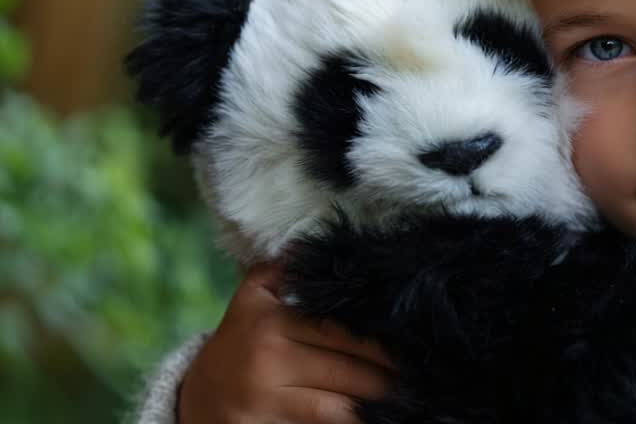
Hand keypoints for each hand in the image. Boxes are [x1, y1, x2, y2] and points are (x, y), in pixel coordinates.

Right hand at [177, 261, 394, 423]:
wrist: (195, 398)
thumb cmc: (241, 342)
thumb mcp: (254, 298)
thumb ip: (288, 269)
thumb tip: (336, 248)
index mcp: (270, 319)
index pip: (342, 330)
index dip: (382, 341)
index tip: (412, 342)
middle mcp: (266, 356)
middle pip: (348, 369)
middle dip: (388, 375)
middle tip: (420, 373)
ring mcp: (264, 398)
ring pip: (340, 406)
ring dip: (377, 404)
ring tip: (407, 398)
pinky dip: (351, 422)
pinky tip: (374, 417)